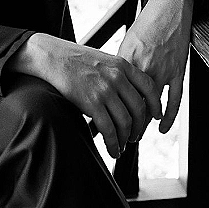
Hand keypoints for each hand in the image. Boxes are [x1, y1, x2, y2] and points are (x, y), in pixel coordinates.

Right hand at [8, 33, 161, 158]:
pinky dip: (113, 144)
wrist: (53, 57)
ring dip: (126, 139)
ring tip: (122, 145)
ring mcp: (105, 90)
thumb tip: (130, 96)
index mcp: (122, 65)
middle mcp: (117, 77)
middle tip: (135, 136)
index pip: (149, 87)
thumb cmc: (75, 59)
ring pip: (125, 122)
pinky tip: (112, 150)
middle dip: (139, 127)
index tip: (155, 116)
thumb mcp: (103, 59)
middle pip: (139, 109)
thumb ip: (119, 74)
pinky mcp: (92, 103)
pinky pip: (109, 130)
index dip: (155, 105)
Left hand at [117, 0, 193, 136]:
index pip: (115, 92)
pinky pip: (174, 98)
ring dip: (143, 123)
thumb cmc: (145, 27)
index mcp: (126, 60)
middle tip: (119, 136)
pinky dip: (169, 116)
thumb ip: (119, 65)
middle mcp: (143, 66)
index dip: (108, 109)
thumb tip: (108, 84)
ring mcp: (162, 70)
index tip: (102, 122)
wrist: (168, 10)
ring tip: (135, 135)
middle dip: (125, 122)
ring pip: (151, 104)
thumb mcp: (127, 44)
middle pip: (132, 102)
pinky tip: (162, 128)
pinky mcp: (178, 71)